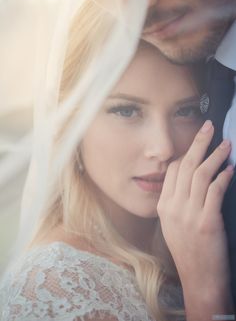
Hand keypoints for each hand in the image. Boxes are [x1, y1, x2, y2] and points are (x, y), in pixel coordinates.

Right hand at [157, 120, 233, 317]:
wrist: (198, 279)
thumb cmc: (188, 252)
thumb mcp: (173, 225)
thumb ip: (177, 201)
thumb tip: (189, 180)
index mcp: (164, 206)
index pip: (173, 171)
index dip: (187, 154)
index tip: (198, 144)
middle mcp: (174, 207)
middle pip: (186, 166)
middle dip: (199, 143)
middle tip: (208, 127)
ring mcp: (189, 214)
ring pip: (201, 175)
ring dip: (215, 156)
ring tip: (226, 144)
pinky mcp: (207, 221)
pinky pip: (215, 191)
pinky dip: (224, 176)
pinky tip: (230, 169)